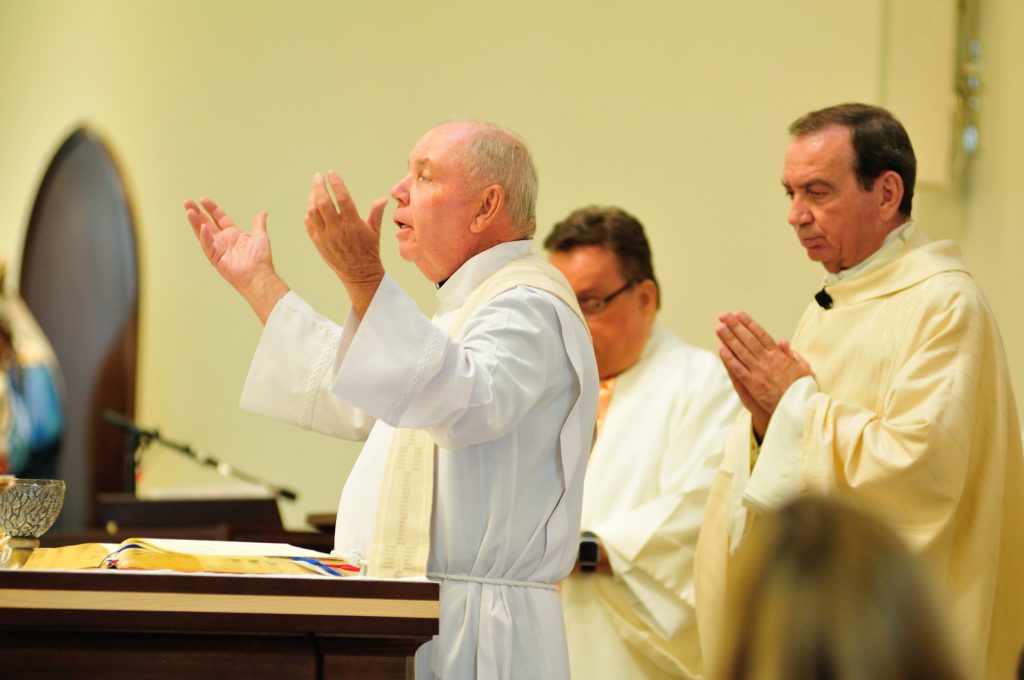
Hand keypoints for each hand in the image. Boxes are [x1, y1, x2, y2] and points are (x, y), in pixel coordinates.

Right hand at [184, 197, 287, 323]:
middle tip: (187, 203)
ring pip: (203, 233)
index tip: (203, 200)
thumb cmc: (261, 259)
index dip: (211, 209)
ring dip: (195, 223)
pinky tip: (202, 227)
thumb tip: (262, 213)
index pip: (219, 218)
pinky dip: (205, 237)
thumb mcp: (260, 236)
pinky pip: (208, 246)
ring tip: (189, 211)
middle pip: (206, 224)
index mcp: (233, 235)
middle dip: (197, 213)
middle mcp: (223, 241)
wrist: (259, 275)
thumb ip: (258, 224)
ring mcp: (218, 249)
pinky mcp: (216, 259)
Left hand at [304, 172, 386, 315]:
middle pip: (323, 202)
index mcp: (353, 224)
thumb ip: (376, 213)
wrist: (358, 273)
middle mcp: (338, 230)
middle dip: (319, 186)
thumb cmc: (369, 250)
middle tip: (318, 176)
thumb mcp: (375, 231)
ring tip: (315, 189)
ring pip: (313, 212)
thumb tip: (383, 198)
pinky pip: (309, 223)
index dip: (336, 183)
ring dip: (311, 198)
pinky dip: (309, 212)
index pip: (342, 198)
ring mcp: (325, 237)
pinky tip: (312, 205)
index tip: (332, 173)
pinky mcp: (318, 243)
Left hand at [716, 311, 811, 436]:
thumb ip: (792, 354)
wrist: (798, 408)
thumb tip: (783, 341)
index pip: (762, 335)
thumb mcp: (803, 368)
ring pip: (741, 352)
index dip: (749, 323)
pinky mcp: (753, 385)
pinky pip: (738, 369)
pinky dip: (729, 359)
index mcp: (779, 356)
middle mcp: (768, 361)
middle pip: (748, 340)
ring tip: (719, 327)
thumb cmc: (801, 389)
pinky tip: (721, 349)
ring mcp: (759, 372)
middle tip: (723, 315)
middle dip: (735, 326)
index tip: (738, 314)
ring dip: (729, 339)